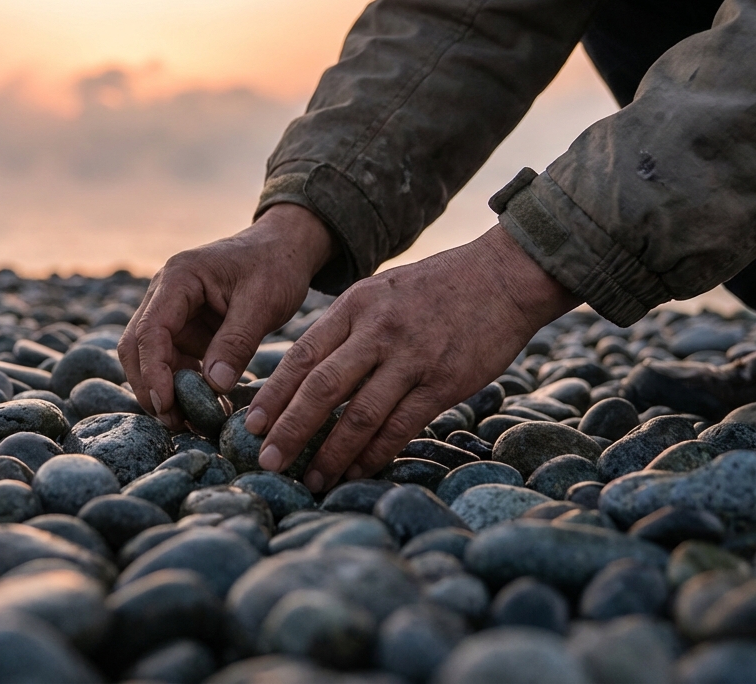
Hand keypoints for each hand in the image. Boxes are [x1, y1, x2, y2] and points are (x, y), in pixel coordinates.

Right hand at [119, 204, 334, 428]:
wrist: (283, 249)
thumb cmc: (275, 266)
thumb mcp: (263, 301)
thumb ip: (237, 342)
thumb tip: (215, 387)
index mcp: (179, 278)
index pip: (150, 330)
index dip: (153, 371)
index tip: (166, 404)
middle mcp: (165, 295)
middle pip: (137, 347)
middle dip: (150, 386)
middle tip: (175, 422)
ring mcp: (172, 313)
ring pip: (150, 358)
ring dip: (165, 390)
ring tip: (191, 422)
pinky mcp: (185, 329)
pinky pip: (174, 362)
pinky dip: (183, 386)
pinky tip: (205, 406)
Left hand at [245, 225, 579, 491]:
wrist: (504, 276)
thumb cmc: (435, 288)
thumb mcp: (380, 293)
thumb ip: (345, 329)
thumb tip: (305, 376)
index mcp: (354, 305)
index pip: (302, 356)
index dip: (274, 395)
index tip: (251, 425)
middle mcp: (378, 331)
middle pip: (321, 389)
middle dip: (290, 430)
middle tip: (268, 462)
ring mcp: (412, 358)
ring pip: (359, 416)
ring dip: (332, 454)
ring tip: (312, 479)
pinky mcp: (444, 383)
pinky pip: (400, 427)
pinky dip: (375, 453)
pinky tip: (357, 471)